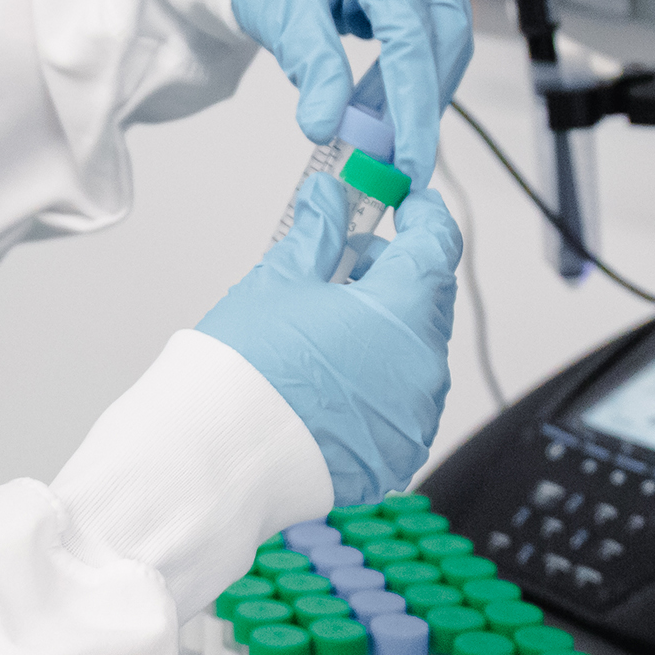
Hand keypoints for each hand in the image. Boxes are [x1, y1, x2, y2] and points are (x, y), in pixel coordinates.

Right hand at [196, 175, 460, 505]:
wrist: (218, 455)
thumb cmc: (244, 369)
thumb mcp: (279, 281)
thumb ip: (318, 233)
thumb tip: (329, 198)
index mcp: (403, 313)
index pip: (436, 246)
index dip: (423, 217)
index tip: (409, 204)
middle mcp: (424, 369)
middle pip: (426, 302)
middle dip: (391, 276)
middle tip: (345, 263)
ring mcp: (414, 418)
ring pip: (413, 357)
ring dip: (384, 333)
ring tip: (325, 328)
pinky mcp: (395, 456)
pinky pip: (398, 405)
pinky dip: (375, 384)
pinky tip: (328, 380)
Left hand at [232, 0, 473, 186]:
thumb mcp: (284, 14)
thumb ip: (313, 69)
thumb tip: (325, 127)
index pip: (411, 34)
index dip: (412, 103)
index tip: (409, 157)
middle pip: (444, 35)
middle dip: (423, 100)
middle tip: (400, 156)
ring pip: (442, 37)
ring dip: (416, 88)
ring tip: (380, 133)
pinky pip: (426, 32)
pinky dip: (406, 71)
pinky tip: (380, 102)